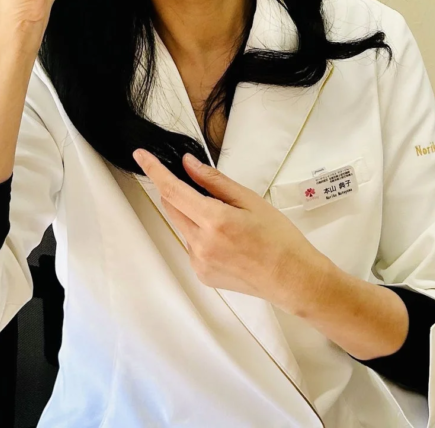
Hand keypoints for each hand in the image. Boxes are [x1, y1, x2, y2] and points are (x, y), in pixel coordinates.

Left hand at [132, 149, 330, 312]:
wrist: (293, 279)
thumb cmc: (279, 238)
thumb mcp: (250, 200)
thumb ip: (214, 182)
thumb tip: (187, 165)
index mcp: (214, 221)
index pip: (173, 191)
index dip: (154, 171)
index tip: (141, 155)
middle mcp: (200, 244)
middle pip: (172, 207)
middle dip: (177, 191)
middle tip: (201, 187)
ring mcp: (199, 262)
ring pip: (183, 226)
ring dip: (194, 216)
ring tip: (230, 223)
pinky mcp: (202, 275)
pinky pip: (192, 245)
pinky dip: (202, 235)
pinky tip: (229, 242)